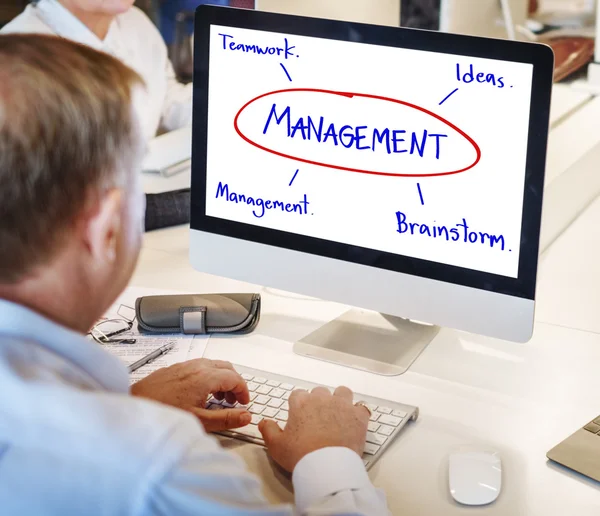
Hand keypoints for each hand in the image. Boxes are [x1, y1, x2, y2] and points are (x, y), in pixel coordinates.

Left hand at [130, 359, 250, 431]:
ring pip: (213, 366)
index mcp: (206, 376)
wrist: (133, 405)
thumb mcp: (199, 421)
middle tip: (233, 402)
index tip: (244, 404)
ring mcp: (185, 365)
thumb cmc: (164, 413)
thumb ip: (226, 419)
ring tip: (217, 400)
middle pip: (226, 368)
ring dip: (221, 380)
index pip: (235, 378)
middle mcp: (197, 366)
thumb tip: (247, 416)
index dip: (244, 391)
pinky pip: (199, 367)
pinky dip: (208, 377)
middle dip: (234, 384)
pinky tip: (199, 395)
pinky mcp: (174, 368)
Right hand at [258, 386, 369, 471]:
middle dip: (318, 402)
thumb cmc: (301, 455)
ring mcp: (342, 405)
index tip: (299, 416)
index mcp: (301, 403)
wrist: (327, 467)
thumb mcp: (276, 446)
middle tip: (317, 419)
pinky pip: (361, 407)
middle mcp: (322, 399)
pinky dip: (358, 413)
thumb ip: (268, 430)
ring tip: (337, 414)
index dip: (298, 405)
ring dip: (340, 400)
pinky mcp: (358, 416)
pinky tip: (354, 422)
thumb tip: (264, 422)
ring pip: (342, 392)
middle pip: (319, 392)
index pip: (297, 395)